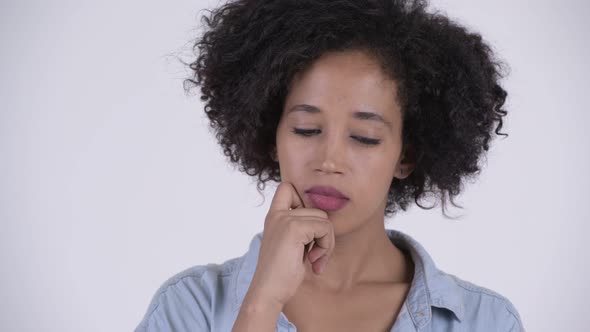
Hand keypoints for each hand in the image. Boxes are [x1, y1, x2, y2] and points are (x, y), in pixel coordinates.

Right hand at [247, 181, 334, 308]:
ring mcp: (285, 219)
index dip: (303, 202)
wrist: (268, 291)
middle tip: (315, 256)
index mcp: (274, 217)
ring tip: (314, 260)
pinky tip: (313, 262)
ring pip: (324, 219)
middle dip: (323, 234)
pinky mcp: (294, 228)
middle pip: (317, 210)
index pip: (287, 188)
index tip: (306, 230)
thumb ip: (302, 229)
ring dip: (326, 243)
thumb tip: (326, 220)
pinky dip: (326, 247)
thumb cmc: (281, 274)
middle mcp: (278, 214)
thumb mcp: (292, 245)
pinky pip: (325, 228)